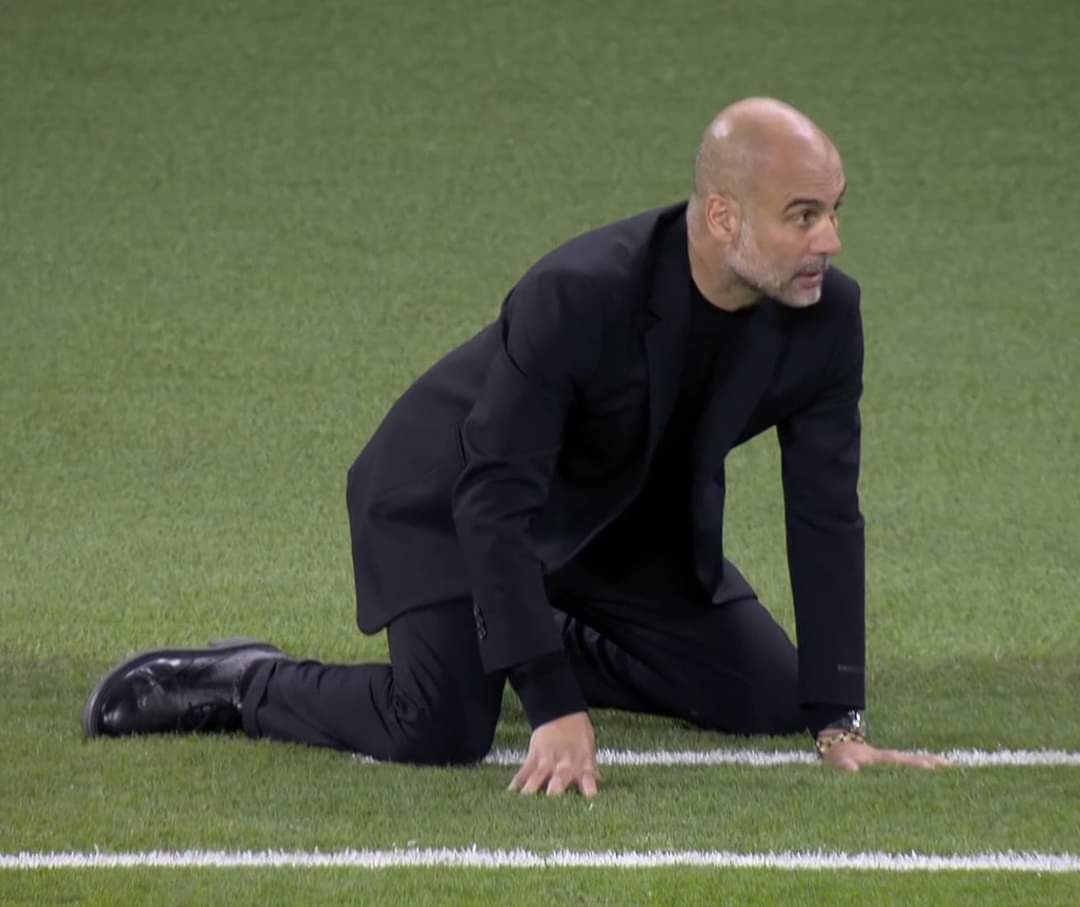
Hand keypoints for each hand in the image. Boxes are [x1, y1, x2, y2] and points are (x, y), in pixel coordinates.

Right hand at [508, 711, 600, 798]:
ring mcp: (547, 762)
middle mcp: (565, 766)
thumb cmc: (579, 733)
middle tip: (548, 810)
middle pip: (558, 783)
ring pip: (537, 779)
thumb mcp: (590, 751)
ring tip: (525, 806)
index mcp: (583, 767)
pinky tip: (511, 794)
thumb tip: (597, 785)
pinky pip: (524, 772)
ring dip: (531, 792)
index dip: (589, 793)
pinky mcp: (533, 756)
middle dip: (553, 796)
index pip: (589, 784)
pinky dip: (517, 783)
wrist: (562, 712)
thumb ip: (591, 771)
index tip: (588, 805)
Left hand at [819, 733, 951, 771]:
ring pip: (913, 764)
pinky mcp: (888, 770)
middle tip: (954, 765)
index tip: (932, 765)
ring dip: (930, 766)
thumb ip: (845, 765)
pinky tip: (934, 780)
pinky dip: (921, 773)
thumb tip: (853, 769)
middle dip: (932, 762)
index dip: (915, 763)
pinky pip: (907, 771)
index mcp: (879, 758)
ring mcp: (889, 763)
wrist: (835, 748)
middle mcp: (888, 759)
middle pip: (914, 760)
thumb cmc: (837, 757)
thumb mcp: (838, 761)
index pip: (901, 760)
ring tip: (952, 769)